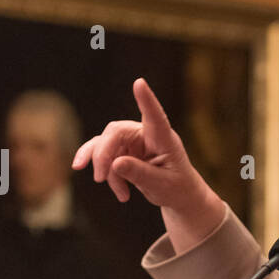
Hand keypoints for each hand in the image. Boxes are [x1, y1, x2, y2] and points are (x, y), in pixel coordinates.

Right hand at [71, 77, 225, 244]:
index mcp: (163, 138)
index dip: (146, 100)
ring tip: (122, 195)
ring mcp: (133, 141)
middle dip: (103, 154)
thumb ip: (140, 174)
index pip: (155, 116)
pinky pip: (104, 156)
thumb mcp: (162, 185)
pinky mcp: (123, 151)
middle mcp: (146, 134)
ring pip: (105, 145)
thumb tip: (115, 164)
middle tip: (99, 178)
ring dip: (104, 168)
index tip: (140, 83)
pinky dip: (106, 174)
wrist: (179, 195)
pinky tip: (121, 195)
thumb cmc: (177, 188)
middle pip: (115, 132)